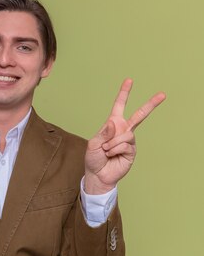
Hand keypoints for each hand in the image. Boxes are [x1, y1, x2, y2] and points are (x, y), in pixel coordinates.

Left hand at [84, 79, 165, 193]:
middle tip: (163, 94)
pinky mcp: (132, 151)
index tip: (129, 80)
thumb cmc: (93, 158)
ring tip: (106, 150)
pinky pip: (125, 145)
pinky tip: (111, 155)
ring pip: (127, 135)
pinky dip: (115, 150)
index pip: (119, 106)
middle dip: (151, 104)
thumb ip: (103, 132)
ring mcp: (129, 141)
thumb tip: (114, 122)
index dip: (124, 93)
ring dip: (112, 143)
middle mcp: (123, 130)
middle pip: (139, 115)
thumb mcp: (93, 144)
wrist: (98, 175)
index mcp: (112, 125)